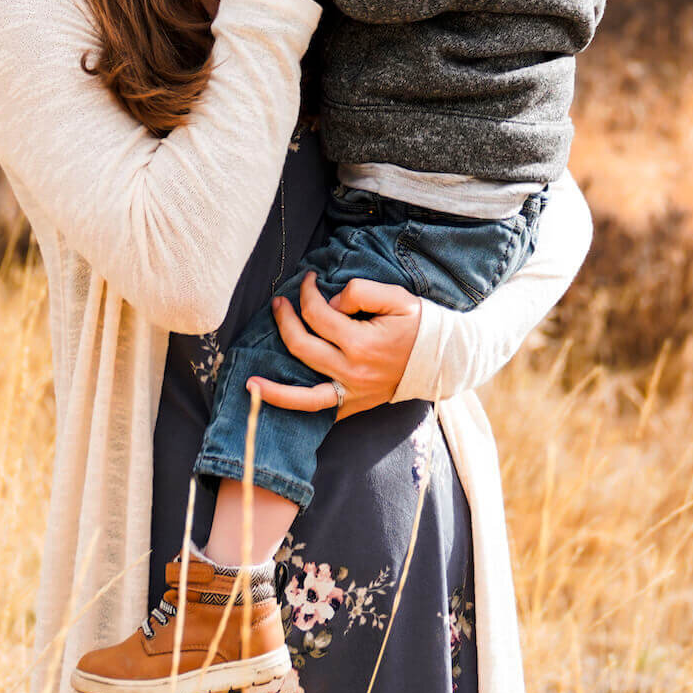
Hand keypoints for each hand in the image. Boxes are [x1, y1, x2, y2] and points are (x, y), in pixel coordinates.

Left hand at [245, 271, 421, 419]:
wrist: (442, 360)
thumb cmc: (419, 325)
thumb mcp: (396, 297)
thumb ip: (360, 292)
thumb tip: (331, 303)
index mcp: (362, 343)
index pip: (319, 314)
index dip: (307, 293)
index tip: (308, 280)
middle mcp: (353, 372)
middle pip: (302, 347)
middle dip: (284, 320)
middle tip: (278, 304)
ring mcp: (352, 393)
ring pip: (304, 396)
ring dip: (274, 390)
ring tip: (249, 384)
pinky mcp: (354, 405)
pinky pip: (321, 412)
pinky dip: (299, 410)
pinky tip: (277, 406)